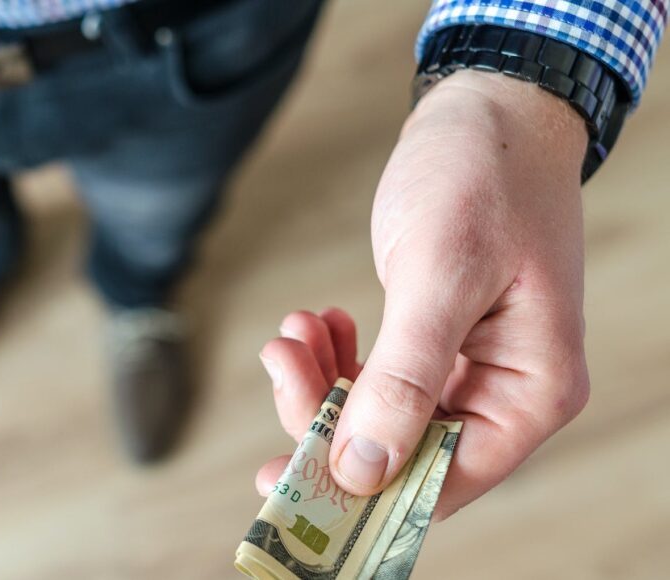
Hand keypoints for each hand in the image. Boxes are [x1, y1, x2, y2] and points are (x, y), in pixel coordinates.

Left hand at [257, 70, 590, 519]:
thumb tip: (364, 470)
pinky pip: (376, 379)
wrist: (489, 112)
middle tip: (281, 361)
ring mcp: (470, 369)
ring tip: (294, 331)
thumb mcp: (440, 272)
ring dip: (323, 383)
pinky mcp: (436, 343)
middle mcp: (505, 393)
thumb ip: (404, 376)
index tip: (284, 475)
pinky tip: (317, 323)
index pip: (440, 479)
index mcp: (530, 390)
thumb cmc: (483, 177)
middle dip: (328, 416)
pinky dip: (336, 359)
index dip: (361, 488)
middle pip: (399, 452)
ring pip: (378, 417)